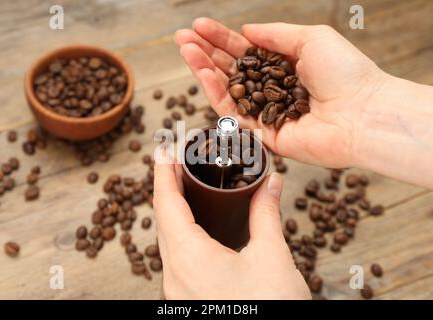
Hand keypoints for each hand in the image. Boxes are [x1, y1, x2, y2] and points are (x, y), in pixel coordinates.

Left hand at [153, 150, 309, 298]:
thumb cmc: (269, 309)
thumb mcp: (271, 257)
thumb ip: (266, 214)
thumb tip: (271, 184)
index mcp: (189, 256)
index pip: (165, 203)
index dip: (162, 172)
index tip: (163, 149)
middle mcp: (175, 273)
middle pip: (162, 219)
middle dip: (166, 187)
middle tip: (175, 162)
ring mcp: (179, 289)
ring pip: (167, 240)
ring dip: (172, 210)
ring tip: (183, 187)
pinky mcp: (189, 298)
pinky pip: (177, 257)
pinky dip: (181, 232)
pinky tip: (194, 227)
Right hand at [175, 18, 386, 167]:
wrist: (362, 113)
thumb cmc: (345, 73)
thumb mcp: (310, 38)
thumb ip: (275, 34)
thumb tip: (246, 30)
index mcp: (284, 67)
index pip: (245, 51)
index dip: (221, 38)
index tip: (199, 26)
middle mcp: (271, 90)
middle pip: (231, 70)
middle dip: (205, 53)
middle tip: (182, 38)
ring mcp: (265, 112)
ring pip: (227, 91)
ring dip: (204, 70)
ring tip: (186, 50)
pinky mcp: (262, 135)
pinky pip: (233, 114)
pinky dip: (216, 93)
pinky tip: (203, 73)